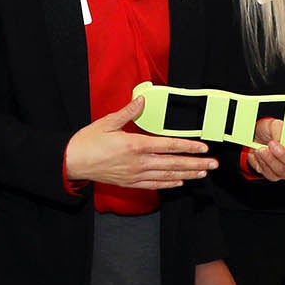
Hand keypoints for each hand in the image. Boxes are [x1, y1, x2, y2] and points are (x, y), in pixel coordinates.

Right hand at [64, 97, 215, 188]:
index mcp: (134, 145)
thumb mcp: (107, 122)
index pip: (168, 146)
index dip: (188, 147)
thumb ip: (128, 112)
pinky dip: (168, 184)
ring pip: (166, 176)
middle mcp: (138, 162)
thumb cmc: (87, 141)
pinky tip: (180, 182)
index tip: (203, 147)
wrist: (71, 162)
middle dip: (195, 164)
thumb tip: (142, 99)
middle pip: (173, 164)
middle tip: (212, 164)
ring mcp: (134, 175)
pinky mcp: (129, 183)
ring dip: (186, 175)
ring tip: (202, 174)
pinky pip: (153, 185)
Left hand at [247, 118, 284, 180]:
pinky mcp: (275, 175)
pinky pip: (271, 175)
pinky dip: (263, 164)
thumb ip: (281, 131)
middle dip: (284, 155)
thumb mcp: (275, 125)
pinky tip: (260, 154)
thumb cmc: (270, 131)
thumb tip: (281, 139)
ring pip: (283, 171)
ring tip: (262, 149)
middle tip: (272, 144)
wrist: (256, 138)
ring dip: (271, 160)